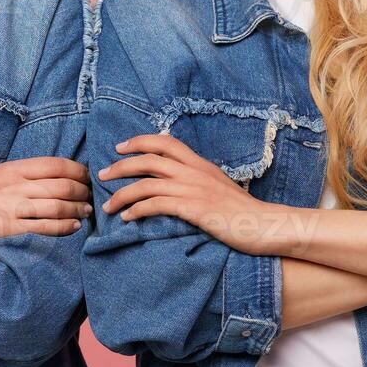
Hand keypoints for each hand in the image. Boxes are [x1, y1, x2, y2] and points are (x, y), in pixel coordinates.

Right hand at [0, 157, 92, 245]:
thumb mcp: (2, 174)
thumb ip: (29, 173)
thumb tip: (65, 174)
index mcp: (14, 168)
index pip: (56, 165)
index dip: (78, 171)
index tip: (89, 177)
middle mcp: (14, 185)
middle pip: (61, 186)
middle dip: (82, 192)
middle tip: (91, 197)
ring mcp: (11, 208)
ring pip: (56, 207)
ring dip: (77, 210)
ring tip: (85, 211)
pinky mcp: (9, 229)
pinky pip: (44, 228)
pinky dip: (64, 227)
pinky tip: (74, 227)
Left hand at [98, 134, 275, 253]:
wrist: (263, 225)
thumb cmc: (242, 211)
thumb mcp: (218, 186)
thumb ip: (197, 179)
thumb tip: (175, 181)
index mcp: (200, 164)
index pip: (165, 141)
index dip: (140, 141)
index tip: (120, 148)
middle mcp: (194, 172)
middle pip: (149, 160)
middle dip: (120, 166)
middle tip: (103, 175)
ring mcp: (193, 189)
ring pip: (146, 184)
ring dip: (121, 194)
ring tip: (108, 205)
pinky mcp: (192, 209)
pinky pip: (155, 205)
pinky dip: (136, 210)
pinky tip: (127, 218)